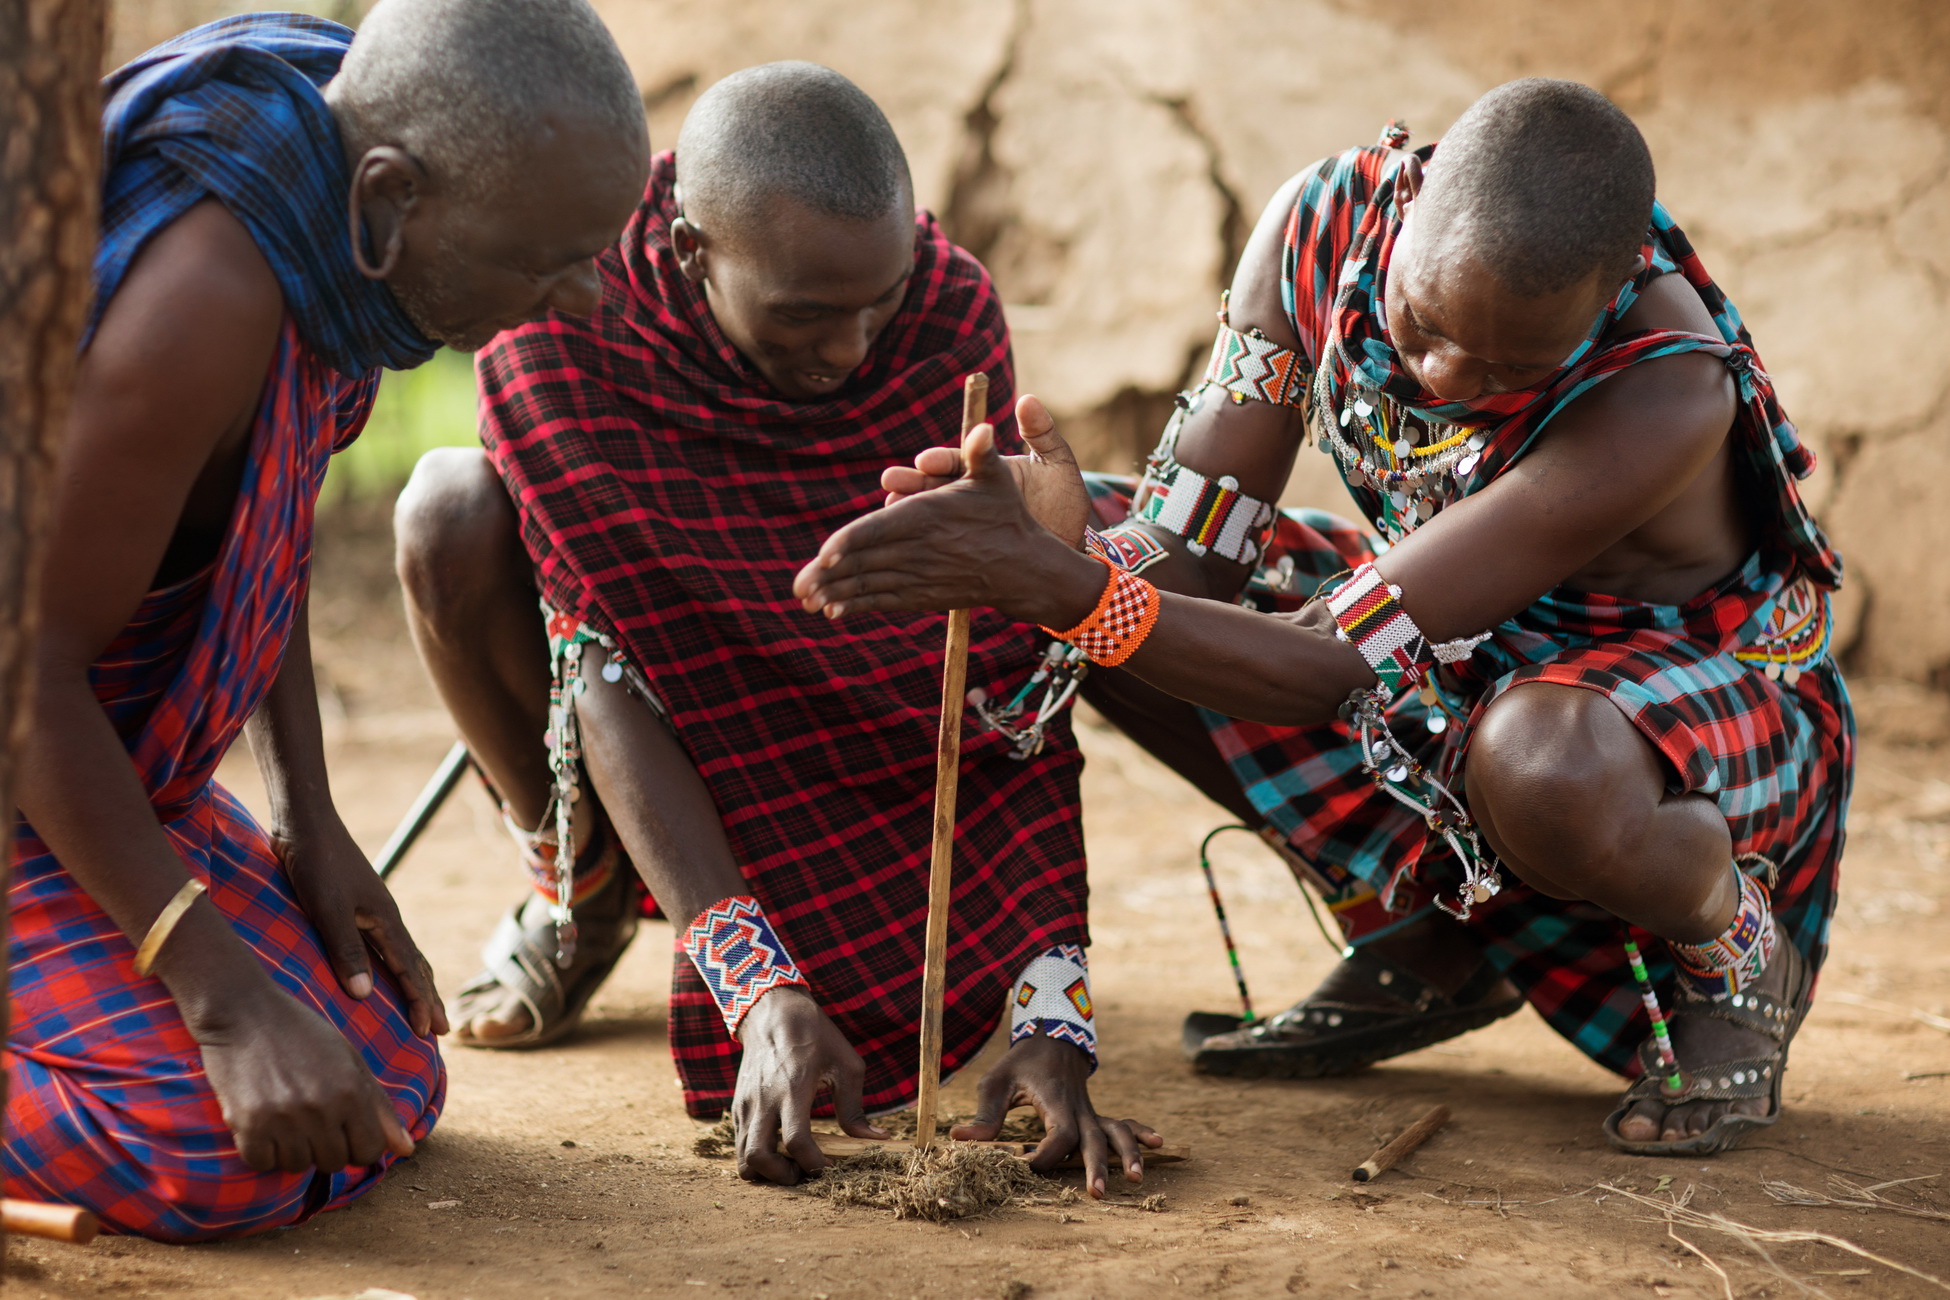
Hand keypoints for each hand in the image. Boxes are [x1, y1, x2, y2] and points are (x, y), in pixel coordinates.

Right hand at [199, 981, 416, 1172]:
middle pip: (333, 1163)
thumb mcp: (351, 1061)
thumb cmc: (303, 1034)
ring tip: (285, 1115)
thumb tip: (407, 1149)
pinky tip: (262, 1122)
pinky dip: (262, 1150)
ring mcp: (283, 1118)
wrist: (244, 1011)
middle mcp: (321, 1107)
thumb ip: (380, 1108)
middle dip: (325, 1148)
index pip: (369, 1152)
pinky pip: (262, 1163)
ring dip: (292, 1149)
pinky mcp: (247, 1124)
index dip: (358, 1146)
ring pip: (297, 1165)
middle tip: (310, 1118)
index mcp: (352, 1090)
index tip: (344, 1131)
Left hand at [271, 817, 447, 1037]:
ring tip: (420, 1004)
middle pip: (415, 964)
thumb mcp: (327, 909)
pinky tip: (379, 972)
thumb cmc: (315, 863)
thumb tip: (366, 996)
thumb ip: (346, 950)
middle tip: (443, 1029)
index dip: (420, 1001)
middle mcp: (384, 917)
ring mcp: (370, 910)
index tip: (430, 1032)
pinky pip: (381, 945)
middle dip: (428, 998)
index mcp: (385, 919)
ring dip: (413, 982)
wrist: (306, 821)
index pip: (411, 969)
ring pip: (401, 954)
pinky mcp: (353, 906)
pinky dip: (390, 966)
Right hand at [732, 986, 887, 1183]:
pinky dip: (757, 1156)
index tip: (831, 1168)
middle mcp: (763, 1100)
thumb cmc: (815, 1035)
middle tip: (804, 1172)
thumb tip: (875, 1138)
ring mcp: (746, 1104)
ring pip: (742, 1157)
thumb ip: (855, 1106)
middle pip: (758, 1158)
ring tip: (790, 1163)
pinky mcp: (738, 1105)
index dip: (816, 1164)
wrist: (773, 1012)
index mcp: (793, 1088)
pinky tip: (780, 1146)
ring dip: (766, 1171)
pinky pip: (739, 1144)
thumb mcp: (845, 1064)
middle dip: (783, 1176)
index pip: (798, 1141)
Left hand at [793, 416, 1104, 628]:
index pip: (882, 529)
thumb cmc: (1005, 515)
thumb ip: (981, 453)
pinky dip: (859, 605)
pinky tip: (833, 611)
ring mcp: (921, 575)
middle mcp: (922, 549)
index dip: (851, 541)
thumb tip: (984, 428)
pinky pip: (886, 600)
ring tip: (806, 599)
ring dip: (837, 593)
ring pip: (872, 584)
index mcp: (930, 517)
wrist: (1023, 566)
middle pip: (868, 561)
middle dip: (830, 575)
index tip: (825, 553)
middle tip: (798, 586)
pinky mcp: (924, 594)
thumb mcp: (997, 478)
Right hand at [882, 395, 1090, 547]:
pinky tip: (904, 542)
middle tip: (890, 482)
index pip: (958, 461)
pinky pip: (943, 542)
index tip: (924, 460)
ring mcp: (969, 523)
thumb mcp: (1058, 464)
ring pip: (933, 514)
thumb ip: (1041, 432)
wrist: (1073, 545)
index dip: (940, 461)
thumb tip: (1027, 400)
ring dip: (909, 511)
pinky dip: (922, 542)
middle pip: (936, 486)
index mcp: (988, 470)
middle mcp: (972, 495)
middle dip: (912, 483)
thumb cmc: (1065, 502)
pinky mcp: (968, 548)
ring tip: (889, 508)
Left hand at [953, 1032, 1162, 1198]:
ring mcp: (1090, 1111)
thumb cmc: (1022, 1062)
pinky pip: (1121, 1123)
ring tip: (1137, 1178)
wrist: (1051, 1036)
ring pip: (1114, 1133)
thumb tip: (960, 1138)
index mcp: (1055, 1101)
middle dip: (1096, 1168)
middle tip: (1097, 1194)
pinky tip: (1158, 1144)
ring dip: (1127, 1154)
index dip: (1044, 1156)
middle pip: (1092, 1140)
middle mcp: (1078, 1108)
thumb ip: (985, 1113)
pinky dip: (1139, 1133)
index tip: (1025, 1167)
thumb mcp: (997, 1081)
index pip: (1057, 1136)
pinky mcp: (1094, 1114)